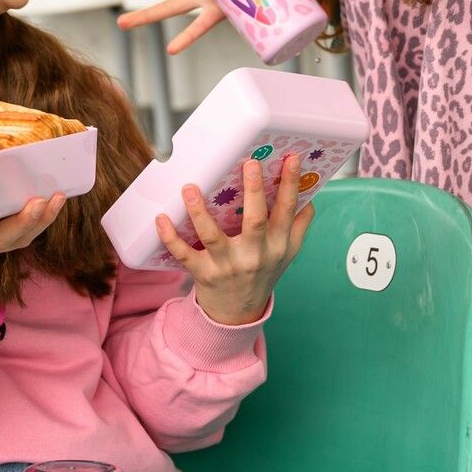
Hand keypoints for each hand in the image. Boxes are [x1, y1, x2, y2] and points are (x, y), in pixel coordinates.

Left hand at [157, 155, 315, 325]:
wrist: (239, 313)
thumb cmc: (262, 275)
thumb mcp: (287, 255)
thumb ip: (299, 228)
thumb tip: (309, 199)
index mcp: (277, 245)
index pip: (287, 210)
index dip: (291, 184)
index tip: (292, 158)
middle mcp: (255, 255)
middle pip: (256, 221)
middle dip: (254, 191)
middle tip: (250, 163)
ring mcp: (228, 265)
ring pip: (214, 236)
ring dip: (200, 212)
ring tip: (190, 188)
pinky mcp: (204, 273)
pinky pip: (184, 255)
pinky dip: (171, 238)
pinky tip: (162, 219)